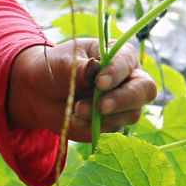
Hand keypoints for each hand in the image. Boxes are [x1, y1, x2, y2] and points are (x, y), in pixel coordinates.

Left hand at [7, 39, 156, 140]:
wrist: (40, 95)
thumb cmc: (55, 69)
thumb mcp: (61, 62)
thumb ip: (78, 66)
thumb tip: (93, 68)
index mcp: (118, 55)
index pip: (128, 61)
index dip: (117, 72)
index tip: (99, 82)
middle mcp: (128, 79)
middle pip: (146, 90)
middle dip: (124, 100)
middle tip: (101, 106)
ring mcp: (123, 104)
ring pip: (132, 114)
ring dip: (104, 115)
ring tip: (77, 108)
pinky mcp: (113, 124)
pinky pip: (113, 130)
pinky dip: (93, 127)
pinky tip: (76, 118)